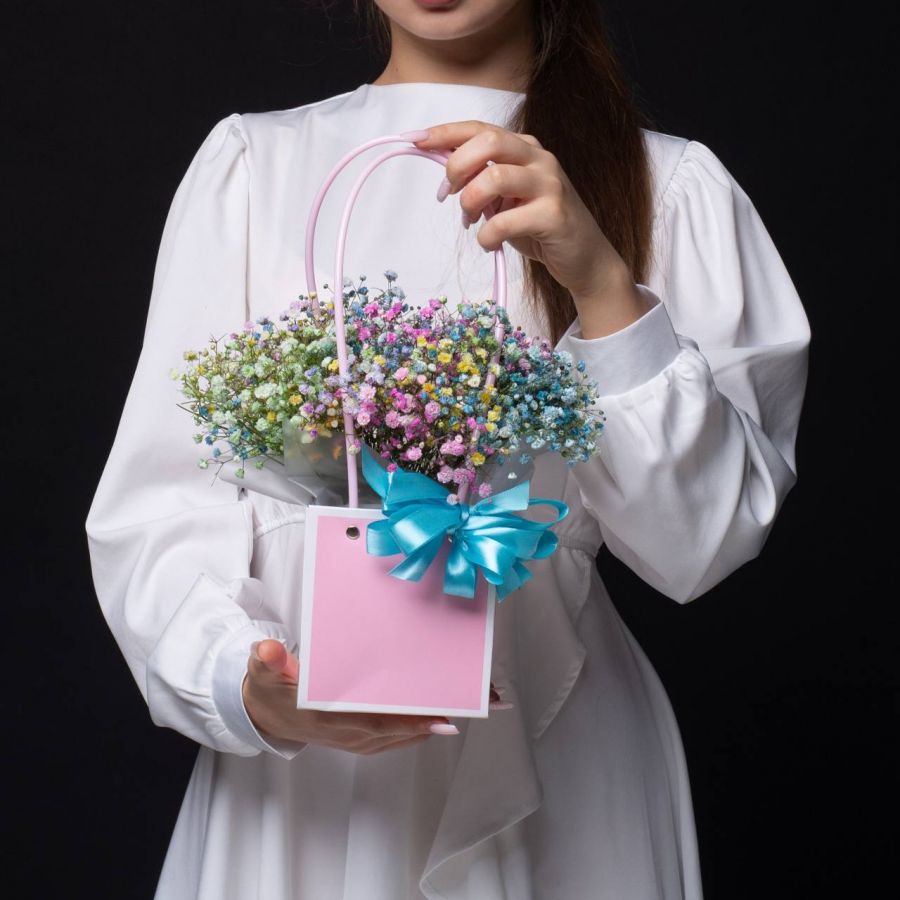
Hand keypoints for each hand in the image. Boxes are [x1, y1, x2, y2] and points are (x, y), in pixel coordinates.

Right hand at [242, 639, 507, 755]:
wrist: (266, 713)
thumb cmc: (270, 688)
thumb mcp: (263, 671)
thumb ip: (268, 662)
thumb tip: (268, 651)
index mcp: (330, 719)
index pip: (375, 721)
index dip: (409, 722)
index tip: (443, 717)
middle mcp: (351, 734)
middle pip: (404, 728)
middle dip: (444, 715)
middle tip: (486, 701)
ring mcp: (360, 738)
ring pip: (409, 731)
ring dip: (444, 718)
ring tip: (481, 701)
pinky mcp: (367, 735)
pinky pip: (403, 732)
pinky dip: (428, 723)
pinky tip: (449, 712)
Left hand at [412, 121, 651, 337]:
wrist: (584, 259)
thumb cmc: (539, 228)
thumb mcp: (506, 200)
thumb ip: (482, 182)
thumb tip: (444, 175)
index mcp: (525, 149)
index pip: (481, 128)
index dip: (446, 132)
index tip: (416, 140)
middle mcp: (540, 159)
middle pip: (489, 141)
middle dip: (457, 165)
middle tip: (447, 192)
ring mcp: (550, 185)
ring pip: (494, 177)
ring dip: (470, 202)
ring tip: (470, 221)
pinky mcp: (554, 215)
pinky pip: (504, 222)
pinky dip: (486, 236)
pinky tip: (490, 243)